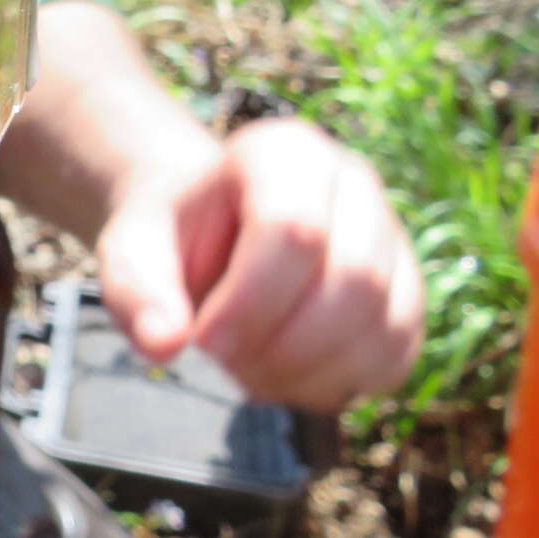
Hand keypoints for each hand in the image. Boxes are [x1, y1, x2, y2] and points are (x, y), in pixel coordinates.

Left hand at [93, 117, 423, 412]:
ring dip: (309, 372)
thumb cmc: (171, 240)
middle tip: (227, 361)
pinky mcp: (407, 295)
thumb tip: (164, 344)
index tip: (202, 342)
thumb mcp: (131, 251)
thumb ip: (136, 291)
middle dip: (283, 344)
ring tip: (249, 369)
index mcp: (284, 151)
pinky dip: (339, 385)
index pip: (294, 229)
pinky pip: (395, 356)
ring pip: (383, 325)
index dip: (250, 302)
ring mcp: (390, 238)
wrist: (207, 242)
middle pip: (353, 281)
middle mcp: (353, 183)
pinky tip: (286, 377)